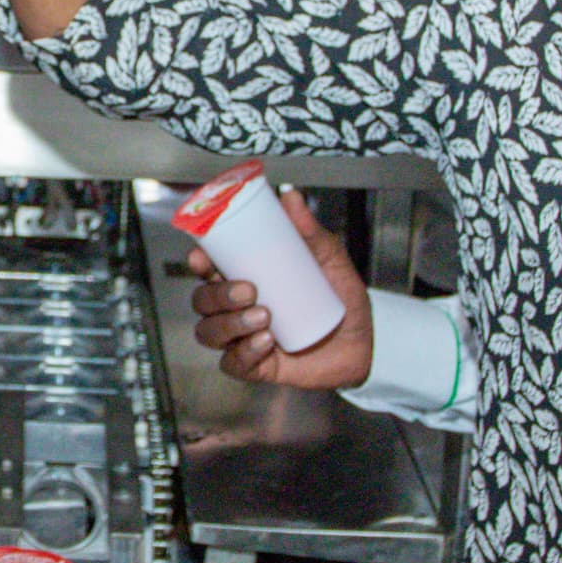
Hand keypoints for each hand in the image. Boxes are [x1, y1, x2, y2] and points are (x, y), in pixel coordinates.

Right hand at [191, 191, 375, 390]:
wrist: (362, 345)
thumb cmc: (341, 303)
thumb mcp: (330, 262)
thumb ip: (310, 231)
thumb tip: (291, 196)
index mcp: (246, 278)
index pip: (208, 268)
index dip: (199, 262)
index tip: (201, 256)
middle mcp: (237, 308)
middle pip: (202, 301)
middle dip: (217, 294)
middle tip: (249, 290)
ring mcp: (243, 338)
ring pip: (209, 332)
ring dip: (229, 323)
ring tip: (263, 317)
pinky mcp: (254, 366)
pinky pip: (232, 363)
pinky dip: (245, 352)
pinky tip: (266, 342)